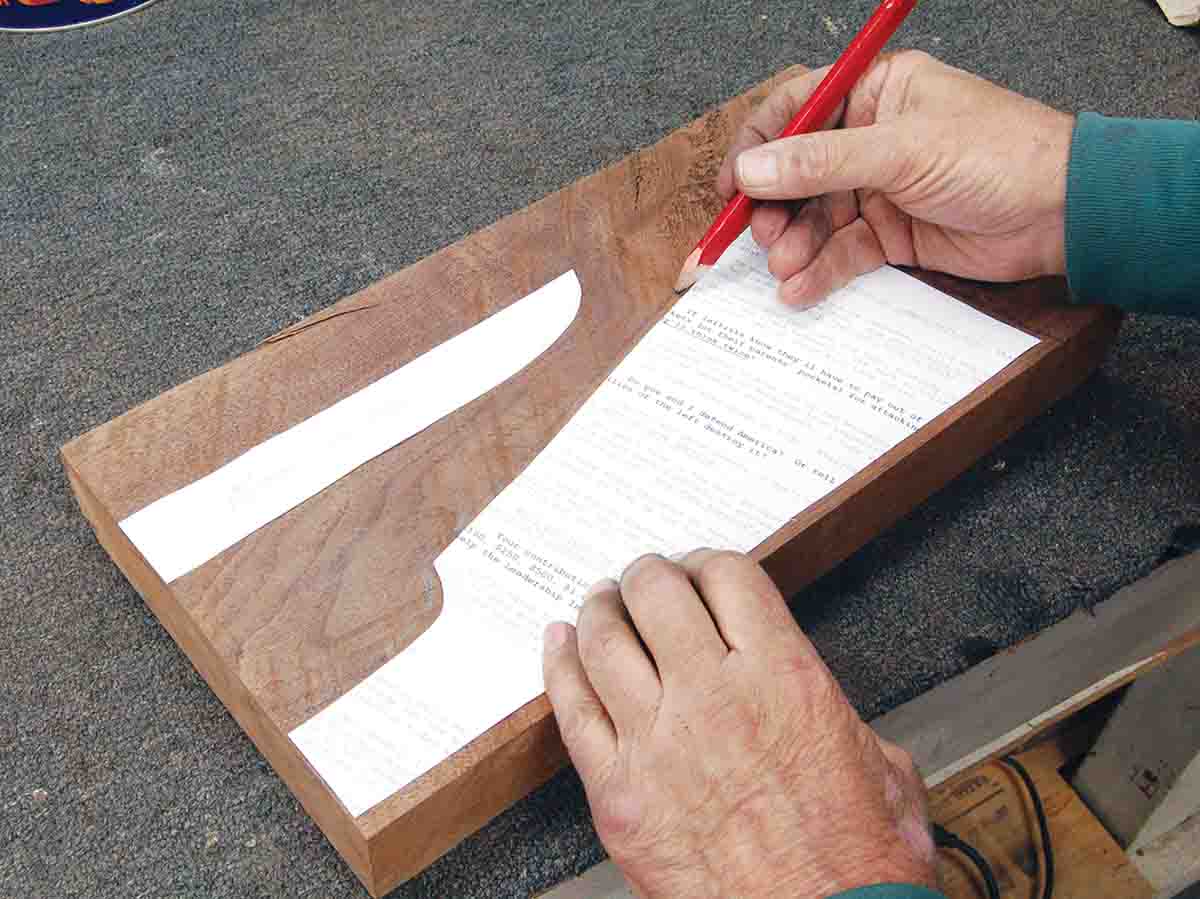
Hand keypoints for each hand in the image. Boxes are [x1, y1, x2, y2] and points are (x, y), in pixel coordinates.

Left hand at [543, 550, 935, 897]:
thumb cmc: (853, 865)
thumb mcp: (883, 767)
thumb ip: (838, 715)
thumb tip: (812, 701)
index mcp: (784, 678)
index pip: (728, 577)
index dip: (707, 563)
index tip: (700, 571)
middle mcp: (715, 697)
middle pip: (657, 594)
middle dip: (649, 576)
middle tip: (646, 580)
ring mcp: (656, 743)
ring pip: (604, 641)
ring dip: (600, 609)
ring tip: (601, 603)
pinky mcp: (617, 793)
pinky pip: (570, 709)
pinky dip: (559, 665)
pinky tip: (558, 644)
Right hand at [716, 51, 1074, 305]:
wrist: (1062, 216)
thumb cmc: (1002, 156)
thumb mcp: (902, 152)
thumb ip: (821, 163)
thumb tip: (754, 170)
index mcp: (877, 93)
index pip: (796, 110)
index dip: (757, 147)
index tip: (733, 185)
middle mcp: (871, 138)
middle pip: (796, 172)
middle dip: (773, 208)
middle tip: (760, 236)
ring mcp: (879, 188)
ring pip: (815, 218)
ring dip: (794, 245)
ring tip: (784, 267)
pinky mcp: (890, 234)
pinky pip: (840, 252)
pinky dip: (818, 272)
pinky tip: (800, 288)